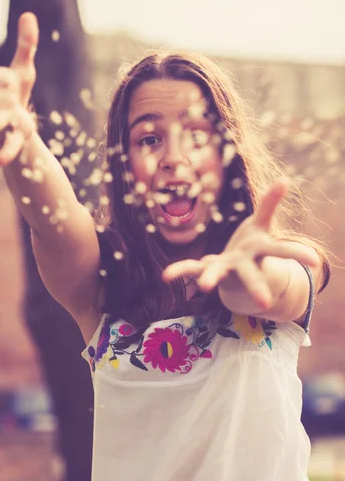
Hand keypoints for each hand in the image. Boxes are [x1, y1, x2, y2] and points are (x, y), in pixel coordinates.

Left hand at [162, 180, 318, 309]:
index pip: (281, 251)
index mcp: (260, 252)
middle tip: (263, 302)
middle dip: (257, 287)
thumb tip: (285, 178)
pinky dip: (179, 271)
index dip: (297, 255)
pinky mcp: (206, 270)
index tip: (315, 261)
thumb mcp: (261, 224)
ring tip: (203, 288)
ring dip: (210, 278)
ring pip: (218, 274)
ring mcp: (224, 269)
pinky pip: (191, 269)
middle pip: (251, 275)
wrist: (237, 274)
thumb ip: (270, 203)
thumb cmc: (252, 247)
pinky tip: (166, 276)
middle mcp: (244, 265)